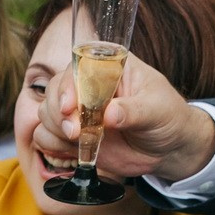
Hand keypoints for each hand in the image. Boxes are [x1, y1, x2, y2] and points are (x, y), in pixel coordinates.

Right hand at [32, 53, 214, 185]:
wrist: (168, 149)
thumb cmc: (168, 118)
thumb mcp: (158, 110)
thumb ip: (133, 111)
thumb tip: (110, 115)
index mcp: (109, 66)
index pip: (79, 65)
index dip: (69, 84)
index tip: (70, 106)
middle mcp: (88, 85)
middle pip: (54, 89)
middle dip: (59, 113)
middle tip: (75, 132)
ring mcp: (78, 109)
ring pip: (46, 112)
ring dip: (56, 129)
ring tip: (79, 140)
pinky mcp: (73, 133)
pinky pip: (45, 135)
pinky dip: (53, 144)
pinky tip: (74, 149)